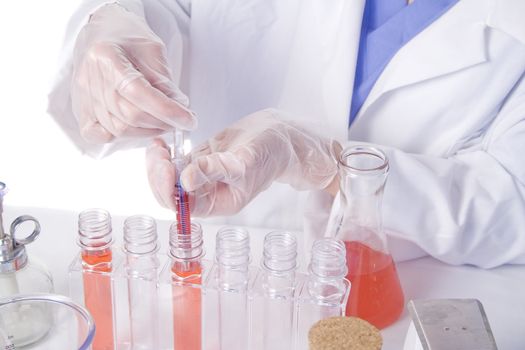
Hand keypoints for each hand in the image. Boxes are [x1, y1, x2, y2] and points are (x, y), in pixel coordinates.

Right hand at [72, 3, 195, 142]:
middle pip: (130, 115)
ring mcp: (82, 96)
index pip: (139, 92)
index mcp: (106, 55)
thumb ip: (165, 82)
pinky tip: (138, 127)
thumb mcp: (154, 51)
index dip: (167, 111)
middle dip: (162, 122)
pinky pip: (98, 135)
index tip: (189, 120)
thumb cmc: (128, 38)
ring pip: (119, 129)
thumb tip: (179, 110)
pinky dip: (122, 137)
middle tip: (180, 119)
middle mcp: (89, 77)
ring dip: (148, 130)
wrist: (103, 32)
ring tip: (163, 121)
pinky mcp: (81, 109)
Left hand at [146, 109, 340, 215]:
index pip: (185, 206)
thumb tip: (187, 180)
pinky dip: (164, 155)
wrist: (276, 136)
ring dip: (157, 165)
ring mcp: (201, 177)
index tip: (166, 167)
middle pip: (171, 195)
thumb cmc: (269, 153)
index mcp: (219, 203)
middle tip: (158, 155)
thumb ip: (217, 170)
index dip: (170, 190)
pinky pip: (174, 163)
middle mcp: (207, 194)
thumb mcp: (245, 163)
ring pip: (169, 179)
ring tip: (158, 147)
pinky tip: (161, 143)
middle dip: (159, 177)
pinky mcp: (198, 161)